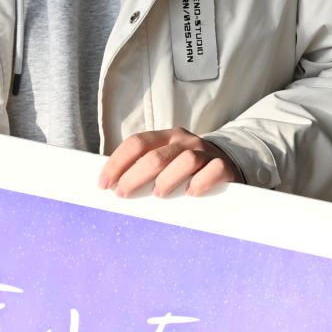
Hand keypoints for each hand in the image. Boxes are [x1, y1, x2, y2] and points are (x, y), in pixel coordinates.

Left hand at [100, 129, 243, 197]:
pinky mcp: (223, 165)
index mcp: (165, 137)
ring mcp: (205, 152)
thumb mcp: (165, 160)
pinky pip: (213, 170)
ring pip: (186, 160)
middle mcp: (184, 141)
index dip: (117, 163)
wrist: (227, 161)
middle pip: (156, 156)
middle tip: (123, 194)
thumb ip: (144, 166)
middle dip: (135, 177)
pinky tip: (191, 193)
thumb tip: (112, 184)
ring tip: (158, 194)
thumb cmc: (185, 168)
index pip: (137, 143)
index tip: (104, 184)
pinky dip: (200, 182)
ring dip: (167, 179)